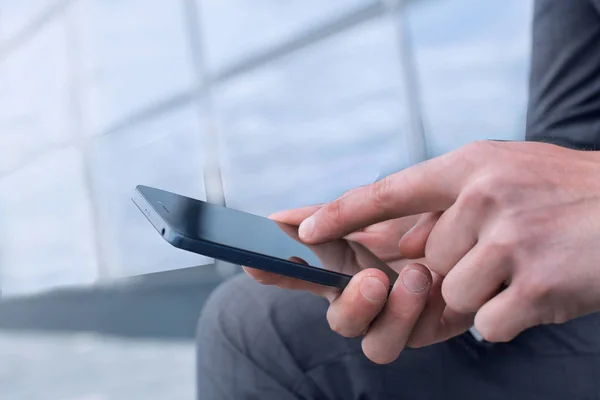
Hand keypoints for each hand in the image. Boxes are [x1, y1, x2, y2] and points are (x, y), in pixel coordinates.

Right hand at [245, 204, 473, 363]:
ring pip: (378, 345)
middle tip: (372, 278)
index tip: (254, 263)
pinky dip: (429, 311)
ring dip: (394, 315)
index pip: (302, 277)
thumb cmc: (431, 210)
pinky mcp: (439, 326)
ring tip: (420, 275)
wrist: (490, 217)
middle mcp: (371, 298)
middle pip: (343, 323)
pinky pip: (423, 335)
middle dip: (353, 306)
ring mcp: (404, 316)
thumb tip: (276, 218)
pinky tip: (444, 280)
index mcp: (349, 267)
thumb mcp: (384, 205)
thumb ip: (337, 213)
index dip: (276, 273)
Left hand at [297, 140, 599, 341]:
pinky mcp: (532, 285)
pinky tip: (543, 288)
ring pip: (452, 295)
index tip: (300, 226)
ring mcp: (507, 239)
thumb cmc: (560, 199)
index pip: (387, 191)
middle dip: (450, 272)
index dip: (341, 212)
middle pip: (423, 262)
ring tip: (529, 264)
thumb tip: (382, 247)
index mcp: (467, 167)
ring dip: (484, 294)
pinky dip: (511, 317)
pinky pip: (487, 324)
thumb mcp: (500, 179)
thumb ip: (442, 210)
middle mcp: (481, 196)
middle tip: (501, 251)